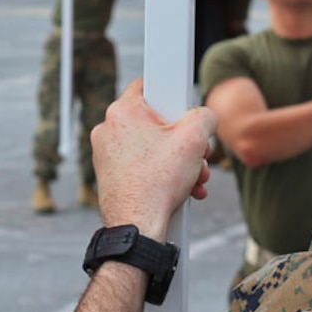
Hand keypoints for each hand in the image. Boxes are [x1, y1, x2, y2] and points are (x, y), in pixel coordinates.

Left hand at [91, 81, 215, 239]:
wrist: (137, 226)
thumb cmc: (158, 182)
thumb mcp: (195, 139)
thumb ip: (205, 115)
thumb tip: (205, 116)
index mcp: (122, 111)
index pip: (148, 85)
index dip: (172, 96)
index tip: (183, 109)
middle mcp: (108, 129)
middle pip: (154, 122)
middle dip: (182, 139)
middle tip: (197, 153)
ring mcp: (106, 154)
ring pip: (151, 147)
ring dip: (177, 160)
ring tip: (192, 177)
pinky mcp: (110, 174)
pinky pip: (141, 165)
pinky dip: (162, 174)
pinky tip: (180, 188)